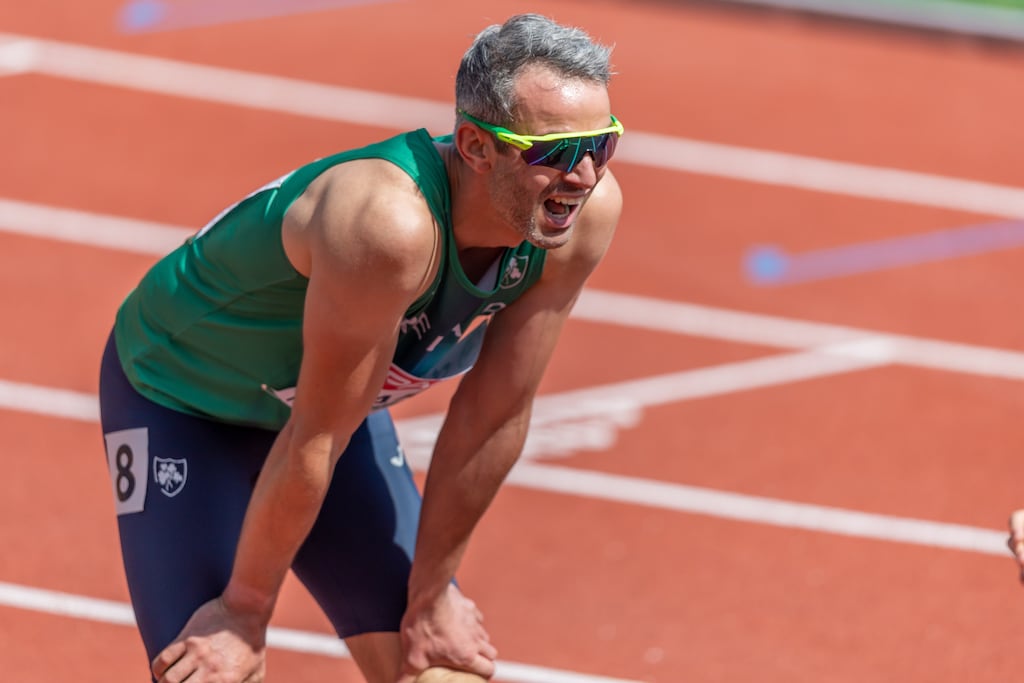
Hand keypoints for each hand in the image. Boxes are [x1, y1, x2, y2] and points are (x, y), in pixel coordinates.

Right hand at [151, 596, 266, 682]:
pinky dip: (158, 669)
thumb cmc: (253, 641)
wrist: (247, 609)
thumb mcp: (257, 670)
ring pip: (169, 680)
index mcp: (227, 681)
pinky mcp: (187, 638)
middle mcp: (210, 671)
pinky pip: (164, 659)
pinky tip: (162, 672)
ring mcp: (197, 654)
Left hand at [399, 584, 497, 680]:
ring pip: (485, 636)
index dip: (486, 674)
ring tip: (464, 642)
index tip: (479, 676)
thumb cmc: (423, 627)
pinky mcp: (470, 607)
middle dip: (485, 659)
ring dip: (478, 641)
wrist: (428, 595)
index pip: (489, 670)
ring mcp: (475, 622)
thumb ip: (407, 676)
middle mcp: (475, 640)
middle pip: (491, 653)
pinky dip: (472, 622)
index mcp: (466, 655)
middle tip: (471, 660)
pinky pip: (477, 618)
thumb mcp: (412, 657)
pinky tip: (459, 622)